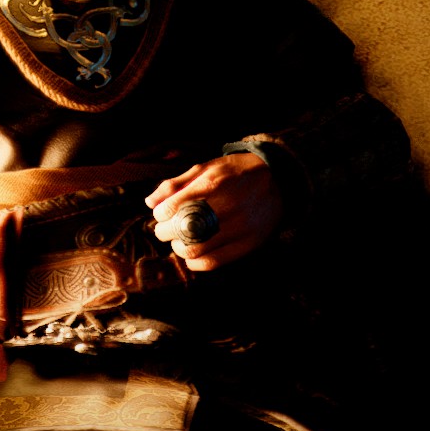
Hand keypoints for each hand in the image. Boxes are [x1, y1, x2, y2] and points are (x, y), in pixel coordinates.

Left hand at [144, 154, 281, 271]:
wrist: (278, 180)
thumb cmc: (236, 173)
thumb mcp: (206, 167)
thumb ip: (176, 183)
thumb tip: (151, 202)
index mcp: (211, 184)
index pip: (171, 207)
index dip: (159, 214)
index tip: (161, 214)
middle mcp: (224, 207)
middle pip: (180, 230)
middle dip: (165, 231)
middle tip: (165, 228)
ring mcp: (237, 228)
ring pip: (194, 250)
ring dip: (178, 248)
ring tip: (179, 241)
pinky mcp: (247, 244)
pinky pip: (213, 262)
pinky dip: (195, 263)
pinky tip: (192, 255)